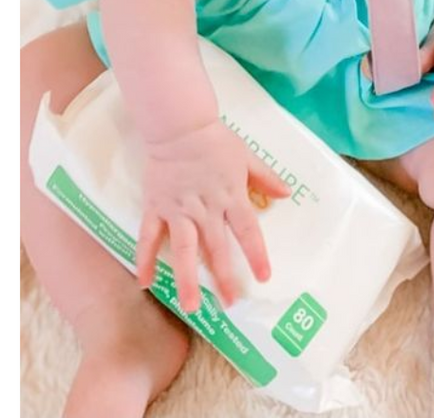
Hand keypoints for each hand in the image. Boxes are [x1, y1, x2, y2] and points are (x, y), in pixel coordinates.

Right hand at [135, 117, 291, 312]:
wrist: (179, 126)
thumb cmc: (216, 142)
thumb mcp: (247, 157)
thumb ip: (265, 178)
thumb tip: (287, 193)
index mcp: (230, 196)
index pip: (247, 230)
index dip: (256, 254)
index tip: (264, 277)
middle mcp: (205, 208)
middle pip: (216, 247)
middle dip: (224, 277)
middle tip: (229, 304)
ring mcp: (178, 210)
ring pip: (183, 249)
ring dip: (186, 278)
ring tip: (190, 306)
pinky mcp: (155, 207)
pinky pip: (149, 237)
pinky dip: (145, 259)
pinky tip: (145, 282)